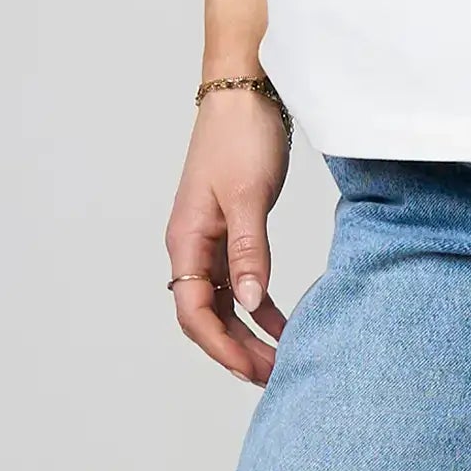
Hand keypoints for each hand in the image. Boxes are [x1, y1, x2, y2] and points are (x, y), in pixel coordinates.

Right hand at [164, 85, 290, 383]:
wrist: (245, 93)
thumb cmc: (241, 136)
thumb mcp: (249, 196)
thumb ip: (249, 251)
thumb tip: (251, 305)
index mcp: (187, 241)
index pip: (195, 313)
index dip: (222, 348)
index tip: (254, 371)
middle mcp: (192, 246)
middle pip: (207, 316)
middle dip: (237, 351)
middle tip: (275, 376)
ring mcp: (210, 240)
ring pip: (225, 303)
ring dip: (249, 334)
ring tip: (282, 359)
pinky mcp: (230, 231)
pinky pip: (240, 282)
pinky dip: (260, 306)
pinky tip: (284, 323)